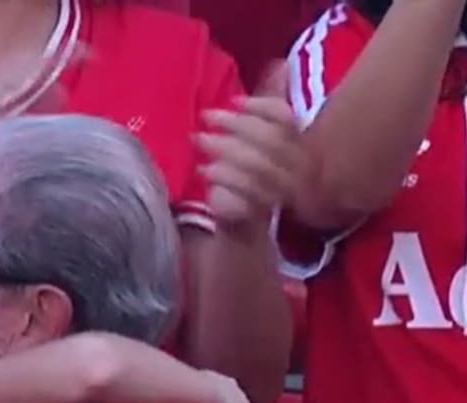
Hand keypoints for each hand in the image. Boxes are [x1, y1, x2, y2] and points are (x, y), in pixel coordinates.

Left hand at [197, 61, 305, 235]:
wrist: (244, 242)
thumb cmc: (251, 184)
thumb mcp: (258, 144)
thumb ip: (268, 109)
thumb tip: (279, 64)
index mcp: (299, 148)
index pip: (289, 121)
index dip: (264, 106)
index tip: (236, 100)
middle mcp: (296, 172)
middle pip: (272, 143)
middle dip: (237, 126)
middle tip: (206, 118)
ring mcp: (280, 197)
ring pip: (260, 170)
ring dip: (226, 152)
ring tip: (199, 143)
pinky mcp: (259, 219)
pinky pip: (247, 199)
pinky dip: (225, 182)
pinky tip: (206, 173)